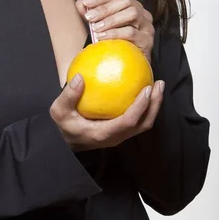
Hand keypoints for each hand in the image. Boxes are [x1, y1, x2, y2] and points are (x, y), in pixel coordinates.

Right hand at [49, 73, 164, 150]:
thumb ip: (68, 96)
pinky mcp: (120, 131)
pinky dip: (144, 105)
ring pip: (143, 123)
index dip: (140, 107)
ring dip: (153, 105)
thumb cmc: (64, 126)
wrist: (65, 142)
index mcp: (103, 134)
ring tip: (157, 85)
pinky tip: (142, 89)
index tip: (147, 90)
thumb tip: (80, 77)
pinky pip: (137, 119)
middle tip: (159, 84)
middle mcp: (116, 137)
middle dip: (154, 105)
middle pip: (143, 124)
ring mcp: (120, 135)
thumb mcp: (59, 110)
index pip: (128, 122)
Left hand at [76, 0, 154, 62]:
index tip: (86, 2)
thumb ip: (91, 15)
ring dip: (111, 20)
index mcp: (130, 6)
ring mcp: (146, 26)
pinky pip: (131, 32)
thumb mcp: (101, 26)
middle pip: (126, 1)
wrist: (130, 64)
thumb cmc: (116, 42)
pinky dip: (115, 33)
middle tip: (90, 17)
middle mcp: (141, 12)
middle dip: (105, 8)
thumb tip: (79, 3)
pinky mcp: (147, 40)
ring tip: (96, 28)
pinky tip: (103, 37)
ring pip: (131, 13)